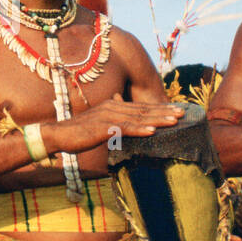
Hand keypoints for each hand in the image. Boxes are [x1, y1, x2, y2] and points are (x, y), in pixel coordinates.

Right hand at [45, 95, 185, 156]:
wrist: (58, 135)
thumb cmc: (79, 132)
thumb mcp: (99, 123)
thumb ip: (114, 120)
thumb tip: (126, 122)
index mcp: (114, 105)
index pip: (141, 107)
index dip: (160, 108)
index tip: (177, 110)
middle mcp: (113, 107)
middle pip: (143, 110)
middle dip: (164, 112)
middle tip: (183, 113)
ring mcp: (108, 117)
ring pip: (137, 118)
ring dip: (157, 119)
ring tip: (174, 121)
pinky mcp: (102, 128)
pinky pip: (124, 129)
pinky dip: (139, 129)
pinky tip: (152, 131)